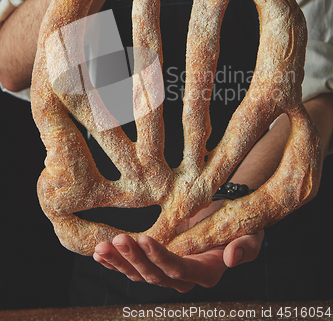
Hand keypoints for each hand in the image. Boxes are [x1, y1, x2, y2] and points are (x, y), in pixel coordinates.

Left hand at [93, 230, 263, 291]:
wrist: (224, 213)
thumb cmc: (240, 223)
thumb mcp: (250, 233)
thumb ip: (246, 247)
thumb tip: (232, 258)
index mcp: (206, 272)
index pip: (180, 269)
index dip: (161, 258)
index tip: (144, 238)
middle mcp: (184, 277)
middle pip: (155, 275)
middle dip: (134, 259)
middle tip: (118, 240)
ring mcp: (167, 271)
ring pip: (140, 274)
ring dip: (119, 262)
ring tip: (102, 248)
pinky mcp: (156, 261)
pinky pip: (134, 266)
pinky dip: (115, 262)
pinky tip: (100, 255)